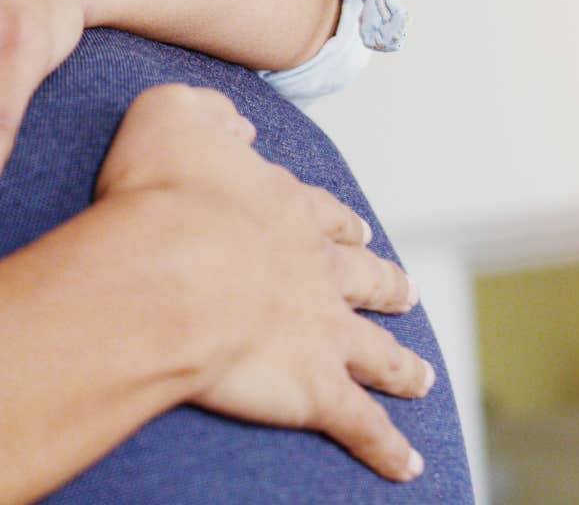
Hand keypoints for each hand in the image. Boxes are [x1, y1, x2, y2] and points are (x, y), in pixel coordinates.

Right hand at [96, 84, 430, 481]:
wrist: (164, 271)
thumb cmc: (157, 194)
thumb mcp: (171, 115)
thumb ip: (210, 112)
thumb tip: (240, 127)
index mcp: (286, 209)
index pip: (325, 216)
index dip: (339, 225)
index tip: (356, 231)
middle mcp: (317, 269)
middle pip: (366, 279)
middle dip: (386, 285)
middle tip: (404, 292)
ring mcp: (323, 332)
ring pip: (378, 352)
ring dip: (402, 366)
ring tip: (422, 377)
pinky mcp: (316, 390)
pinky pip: (362, 427)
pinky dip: (387, 449)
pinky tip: (406, 467)